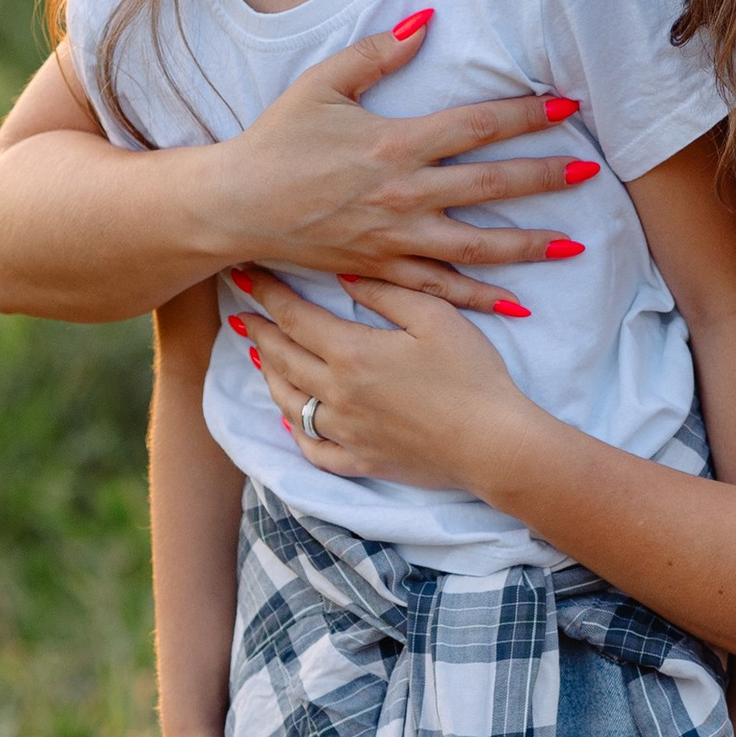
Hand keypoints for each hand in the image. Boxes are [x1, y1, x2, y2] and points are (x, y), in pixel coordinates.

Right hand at [213, 20, 593, 313]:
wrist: (234, 206)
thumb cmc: (275, 140)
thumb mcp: (321, 84)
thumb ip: (376, 52)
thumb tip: (426, 18)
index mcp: (394, 144)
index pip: (476, 126)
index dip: (526, 115)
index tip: (567, 107)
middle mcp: (403, 194)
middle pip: (490, 186)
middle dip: (544, 178)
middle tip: (590, 172)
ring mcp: (394, 239)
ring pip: (476, 246)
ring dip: (528, 244)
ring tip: (573, 244)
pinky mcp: (381, 270)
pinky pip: (440, 289)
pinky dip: (479, 298)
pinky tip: (516, 302)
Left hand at [234, 269, 535, 497]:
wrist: (493, 444)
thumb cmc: (472, 375)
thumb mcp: (436, 317)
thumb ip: (386, 292)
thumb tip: (344, 276)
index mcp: (352, 353)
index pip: (294, 317)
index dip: (267, 294)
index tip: (246, 277)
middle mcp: (337, 394)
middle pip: (282, 358)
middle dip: (259, 332)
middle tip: (242, 315)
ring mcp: (345, 432)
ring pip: (288, 403)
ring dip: (270, 376)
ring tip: (263, 358)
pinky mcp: (361, 461)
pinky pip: (313, 449)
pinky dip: (295, 432)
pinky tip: (291, 420)